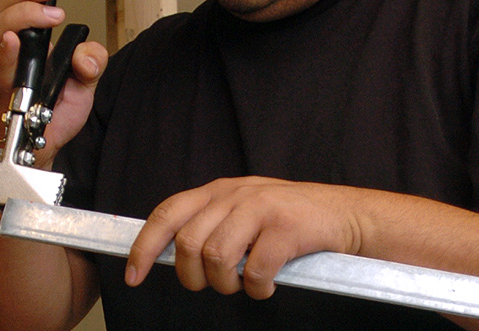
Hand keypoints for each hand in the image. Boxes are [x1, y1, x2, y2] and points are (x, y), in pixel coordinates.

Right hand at [0, 0, 108, 166]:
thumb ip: (92, 61)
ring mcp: (3, 67)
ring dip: (22, 13)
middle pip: (4, 3)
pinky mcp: (0, 90)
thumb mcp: (86, 82)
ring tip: (49, 13)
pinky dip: (5, 51)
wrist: (44, 149)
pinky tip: (15, 40)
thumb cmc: (56, 114)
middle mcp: (11, 47)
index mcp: (31, 38)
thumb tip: (86, 53)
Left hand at [124, 177, 361, 299]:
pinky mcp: (286, 228)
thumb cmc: (291, 219)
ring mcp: (261, 208)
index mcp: (219, 190)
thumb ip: (211, 223)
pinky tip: (267, 285)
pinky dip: (257, 289)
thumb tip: (173, 255)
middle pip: (188, 244)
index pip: (167, 214)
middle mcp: (235, 194)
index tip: (133, 275)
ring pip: (216, 258)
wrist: (345, 215)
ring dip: (226, 284)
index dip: (145, 246)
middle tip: (214, 285)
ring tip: (243, 284)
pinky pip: (254, 271)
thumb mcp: (244, 209)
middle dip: (193, 277)